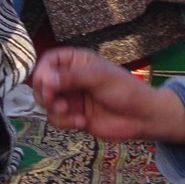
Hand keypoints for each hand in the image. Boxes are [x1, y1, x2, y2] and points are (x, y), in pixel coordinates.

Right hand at [32, 47, 184, 143]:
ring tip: (70, 112)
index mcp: (77, 62)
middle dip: (46, 94)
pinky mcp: (72, 115)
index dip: (42, 71)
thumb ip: (71, 77)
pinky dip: (65, 122)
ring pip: (46, 103)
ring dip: (55, 109)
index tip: (44, 83)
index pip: (49, 61)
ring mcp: (71, 98)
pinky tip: (82, 123)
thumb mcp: (99, 78)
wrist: (142, 118)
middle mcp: (70, 78)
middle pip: (42, 83)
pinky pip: (55, 119)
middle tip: (55, 101)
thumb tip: (45, 80)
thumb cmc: (125, 90)